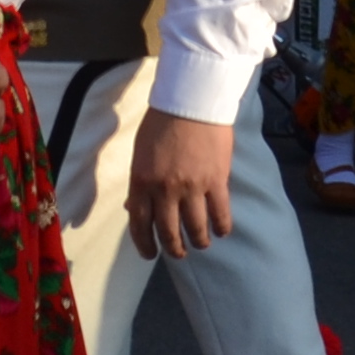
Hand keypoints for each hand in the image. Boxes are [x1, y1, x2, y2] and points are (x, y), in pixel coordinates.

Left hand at [127, 111, 238, 256]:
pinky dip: (221, 227)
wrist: (192, 100)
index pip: (140, 224)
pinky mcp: (216, 182)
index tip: (150, 254)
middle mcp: (165, 190)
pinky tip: (221, 231)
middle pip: (168, 232)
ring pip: (196, 228)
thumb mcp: (140, 153)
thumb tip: (133, 207)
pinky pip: (220, 214)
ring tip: (201, 244)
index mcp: (141, 181)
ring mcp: (192, 187)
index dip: (144, 244)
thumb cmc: (162, 123)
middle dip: (174, 249)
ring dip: (198, 241)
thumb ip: (139, 183)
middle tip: (178, 253)